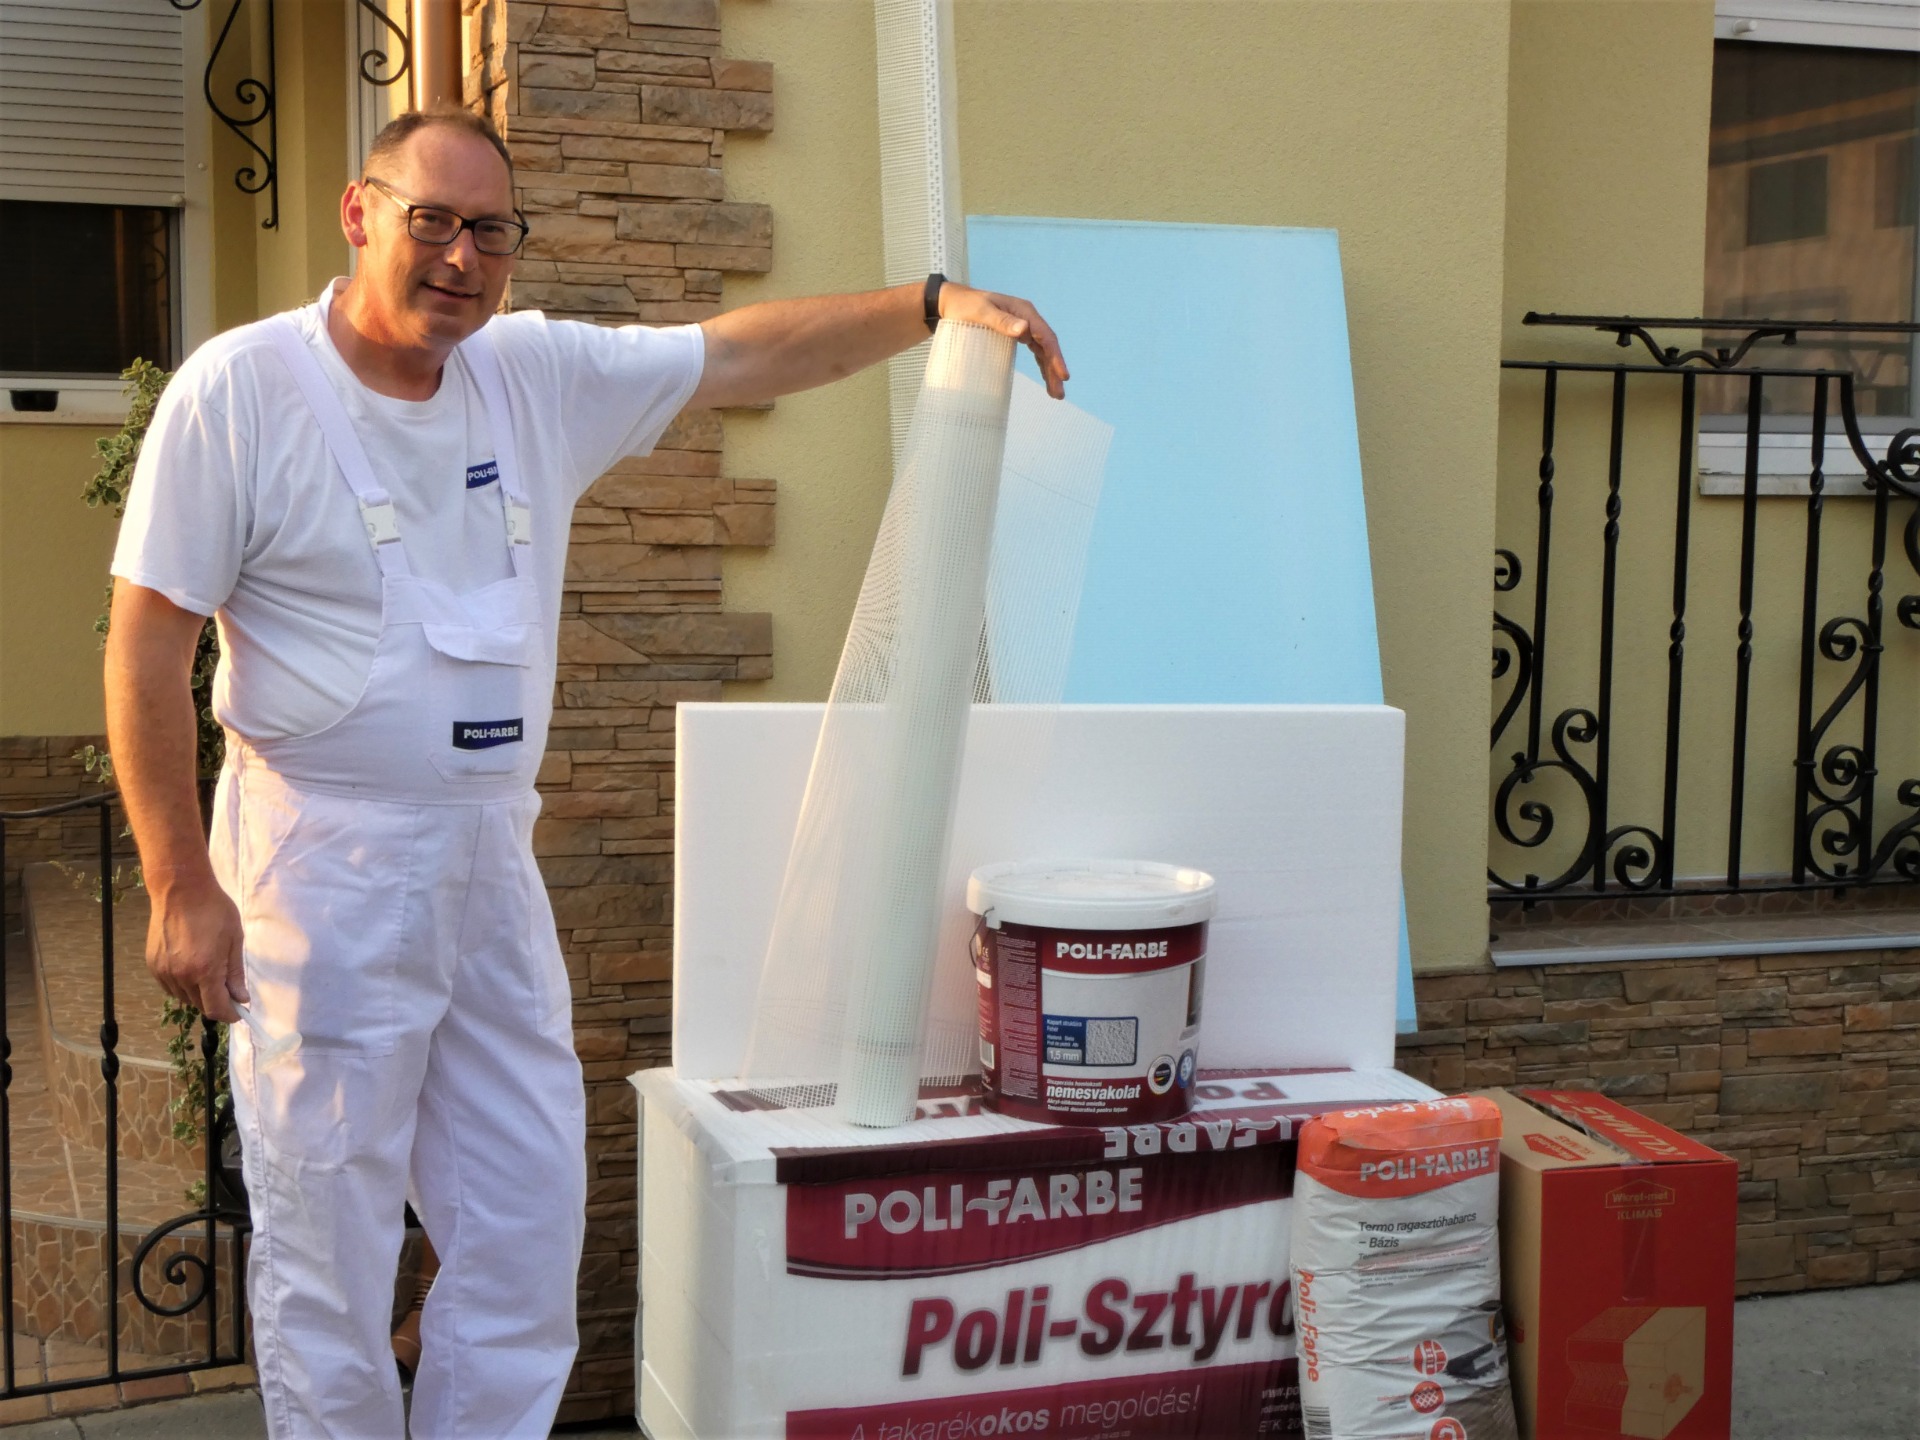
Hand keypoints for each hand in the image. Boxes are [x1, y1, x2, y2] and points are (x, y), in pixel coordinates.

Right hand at [145, 878, 246, 1023]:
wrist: (180, 890)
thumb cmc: (214, 911)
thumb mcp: (234, 939)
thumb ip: (235, 973)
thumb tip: (241, 998)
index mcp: (205, 970)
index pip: (216, 1009)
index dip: (229, 1015)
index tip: (238, 1012)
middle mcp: (181, 976)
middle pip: (200, 1005)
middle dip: (216, 1002)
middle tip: (226, 988)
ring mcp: (164, 971)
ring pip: (184, 998)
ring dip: (198, 994)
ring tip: (208, 973)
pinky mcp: (153, 965)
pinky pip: (170, 987)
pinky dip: (182, 985)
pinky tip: (191, 968)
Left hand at [937, 284, 1070, 398]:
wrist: (953, 301)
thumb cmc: (965, 305)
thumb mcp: (982, 312)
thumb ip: (1002, 321)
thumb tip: (1024, 330)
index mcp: (1024, 311)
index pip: (1045, 336)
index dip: (1056, 357)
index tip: (1063, 375)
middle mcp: (1027, 318)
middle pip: (1047, 346)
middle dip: (1054, 369)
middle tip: (1058, 394)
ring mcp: (1023, 326)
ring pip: (1042, 350)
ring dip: (1050, 371)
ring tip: (1055, 393)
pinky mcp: (1016, 333)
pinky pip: (1035, 351)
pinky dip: (1041, 365)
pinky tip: (1045, 378)